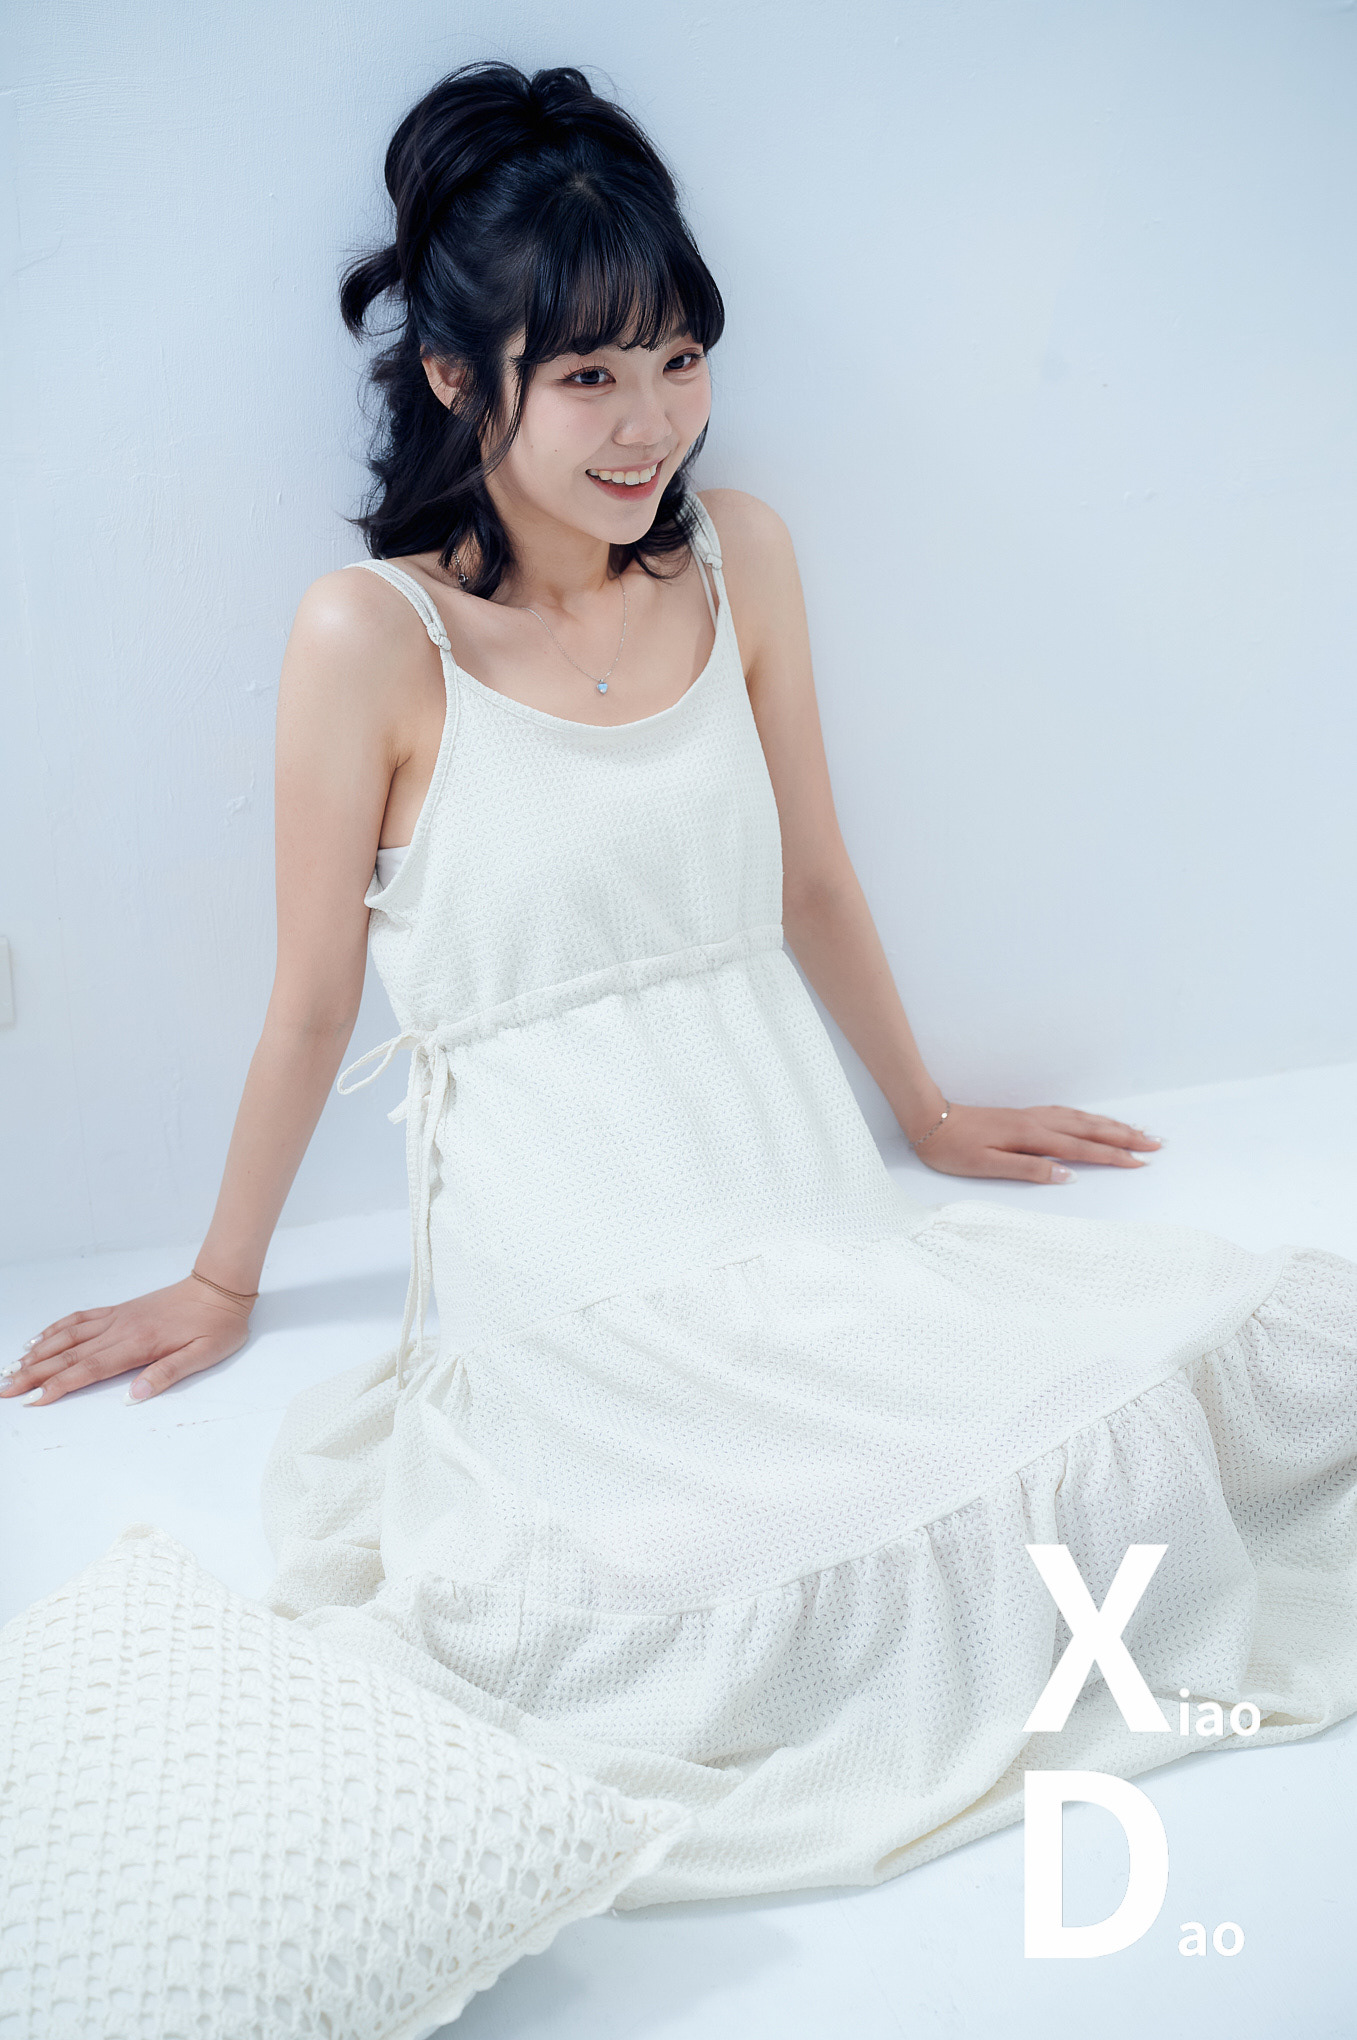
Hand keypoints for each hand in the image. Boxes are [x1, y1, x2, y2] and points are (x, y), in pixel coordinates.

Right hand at [0, 1277, 253, 1408]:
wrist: (220, 1287)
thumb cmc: (216, 1324)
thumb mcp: (203, 1355)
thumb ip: (167, 1374)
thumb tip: (134, 1396)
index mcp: (139, 1344)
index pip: (89, 1370)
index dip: (59, 1386)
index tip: (34, 1400)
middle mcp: (121, 1329)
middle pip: (69, 1355)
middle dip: (34, 1373)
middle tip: (5, 1389)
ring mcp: (117, 1318)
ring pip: (69, 1336)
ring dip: (38, 1352)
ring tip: (12, 1367)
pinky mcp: (120, 1311)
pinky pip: (81, 1318)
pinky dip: (56, 1328)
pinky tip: (39, 1338)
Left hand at [907, 1104, 1161, 1182]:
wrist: (930, 1119)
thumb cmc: (954, 1149)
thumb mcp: (987, 1166)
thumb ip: (1029, 1170)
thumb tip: (1068, 1175)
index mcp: (1032, 1138)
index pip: (1082, 1149)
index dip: (1112, 1156)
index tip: (1140, 1162)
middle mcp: (1038, 1123)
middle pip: (1090, 1129)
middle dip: (1124, 1137)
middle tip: (1156, 1143)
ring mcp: (1032, 1116)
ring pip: (1081, 1118)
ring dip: (1110, 1125)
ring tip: (1136, 1130)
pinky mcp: (1024, 1115)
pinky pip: (1067, 1113)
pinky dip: (1088, 1117)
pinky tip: (1094, 1120)